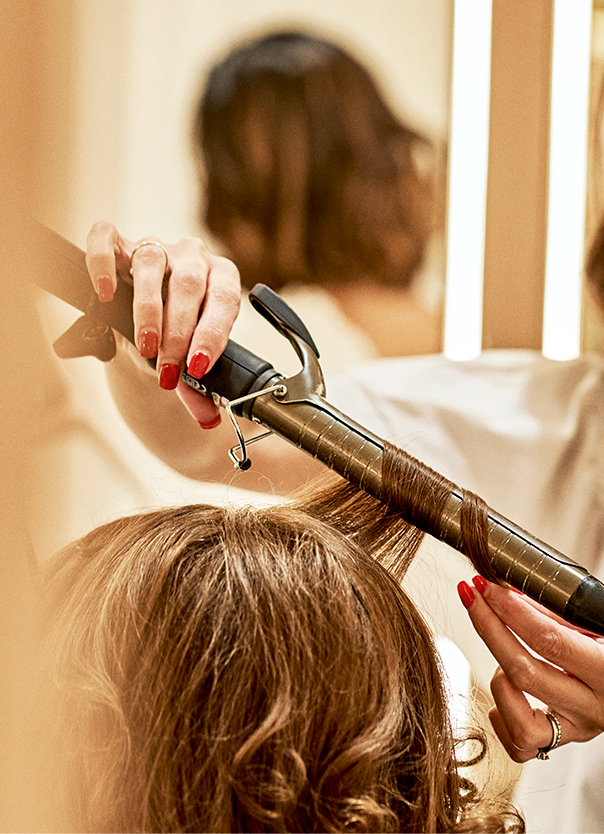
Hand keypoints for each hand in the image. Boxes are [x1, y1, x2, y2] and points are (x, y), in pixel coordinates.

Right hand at [85, 221, 240, 425]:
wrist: (151, 321)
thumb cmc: (177, 337)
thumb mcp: (190, 360)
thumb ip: (198, 387)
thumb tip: (208, 420)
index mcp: (222, 279)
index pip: (225, 299)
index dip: (213, 333)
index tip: (199, 366)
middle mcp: (193, 257)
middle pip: (189, 286)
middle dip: (178, 335)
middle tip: (169, 373)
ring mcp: (157, 246)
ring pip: (151, 264)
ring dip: (148, 311)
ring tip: (146, 348)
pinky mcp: (120, 243)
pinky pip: (107, 239)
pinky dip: (103, 263)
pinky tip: (103, 293)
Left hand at [458, 576, 603, 761]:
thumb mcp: (594, 623)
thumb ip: (553, 613)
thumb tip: (505, 594)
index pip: (547, 640)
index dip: (510, 611)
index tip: (486, 588)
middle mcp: (592, 707)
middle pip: (524, 672)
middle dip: (489, 628)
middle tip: (473, 597)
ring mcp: (575, 728)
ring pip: (518, 718)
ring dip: (499, 679)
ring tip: (505, 654)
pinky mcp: (559, 742)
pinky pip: (519, 743)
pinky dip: (502, 714)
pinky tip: (506, 689)